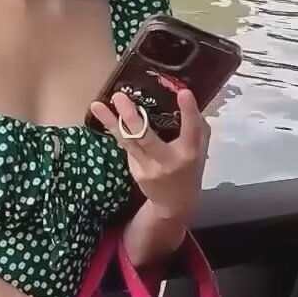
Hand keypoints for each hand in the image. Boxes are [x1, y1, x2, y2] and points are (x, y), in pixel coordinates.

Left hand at [89, 88, 209, 221]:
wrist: (175, 203)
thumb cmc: (190, 168)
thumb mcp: (200, 148)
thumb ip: (196, 126)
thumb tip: (182, 95)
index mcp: (189, 152)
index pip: (191, 130)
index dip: (189, 112)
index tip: (184, 92)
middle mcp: (167, 161)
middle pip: (146, 139)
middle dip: (132, 117)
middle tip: (120, 97)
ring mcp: (148, 168)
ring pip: (128, 142)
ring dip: (111, 122)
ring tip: (97, 105)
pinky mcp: (136, 171)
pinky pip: (127, 146)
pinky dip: (117, 129)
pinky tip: (105, 115)